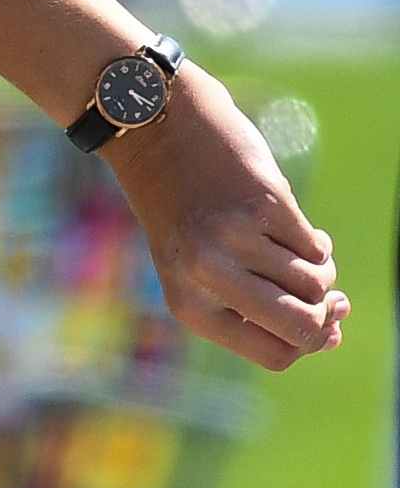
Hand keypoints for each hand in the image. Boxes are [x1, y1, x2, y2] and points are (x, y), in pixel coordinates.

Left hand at [104, 63, 348, 369]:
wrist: (155, 130)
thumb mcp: (199, 269)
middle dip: (325, 312)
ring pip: (317, 283)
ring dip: (318, 268)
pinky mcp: (264, 203)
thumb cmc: (182, 210)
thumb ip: (253, 306)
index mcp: (188, 304)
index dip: (309, 343)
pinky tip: (283, 219)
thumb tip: (332, 335)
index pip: (276, 357)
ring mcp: (235, 238)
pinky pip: (315, 245)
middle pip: (304, 326)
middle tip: (326, 290)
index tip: (321, 320)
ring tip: (288, 246)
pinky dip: (312, 238)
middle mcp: (207, 275)